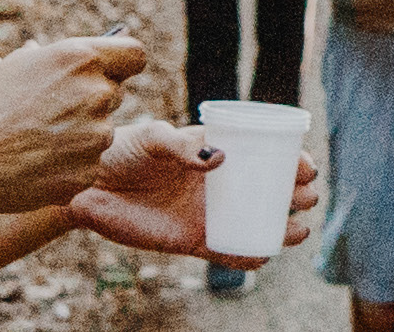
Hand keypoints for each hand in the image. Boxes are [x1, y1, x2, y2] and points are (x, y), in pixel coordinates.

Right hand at [0, 36, 147, 213]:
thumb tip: (74, 57)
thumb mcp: (15, 68)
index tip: (111, 72)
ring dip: (81, 134)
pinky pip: (89, 163)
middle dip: (92, 100)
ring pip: (103, 131)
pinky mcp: (89, 172)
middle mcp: (96, 93)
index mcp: (79, 58)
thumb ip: (55, 59)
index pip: (135, 54)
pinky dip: (69, 164)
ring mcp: (96, 136)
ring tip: (36, 140)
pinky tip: (36, 163)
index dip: (122, 63)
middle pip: (116, 93)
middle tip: (51, 112)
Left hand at [69, 121, 319, 269]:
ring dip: (282, 228)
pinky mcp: (191, 239)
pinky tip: (264, 255)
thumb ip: (180, 145)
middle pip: (269, 190)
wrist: (87, 186)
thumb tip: (218, 159)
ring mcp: (206, 212)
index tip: (307, 167)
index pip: (263, 152)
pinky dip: (247, 256)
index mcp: (215, 150)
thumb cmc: (119, 151)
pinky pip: (227, 251)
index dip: (292, 160)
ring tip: (297, 231)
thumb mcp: (150, 138)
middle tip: (306, 198)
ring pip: (255, 222)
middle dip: (296, 195)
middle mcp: (217, 182)